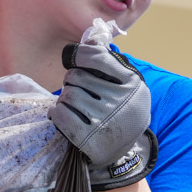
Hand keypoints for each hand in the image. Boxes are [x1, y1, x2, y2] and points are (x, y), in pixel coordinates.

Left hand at [49, 40, 156, 190]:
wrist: (121, 155)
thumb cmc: (118, 113)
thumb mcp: (124, 87)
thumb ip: (108, 63)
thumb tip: (93, 37)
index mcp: (133, 84)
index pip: (94, 56)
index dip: (79, 57)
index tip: (76, 64)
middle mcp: (123, 102)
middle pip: (75, 78)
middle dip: (73, 86)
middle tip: (84, 98)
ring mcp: (107, 122)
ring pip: (66, 96)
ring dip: (66, 102)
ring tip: (79, 112)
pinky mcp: (90, 139)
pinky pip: (59, 114)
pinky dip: (58, 116)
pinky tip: (67, 120)